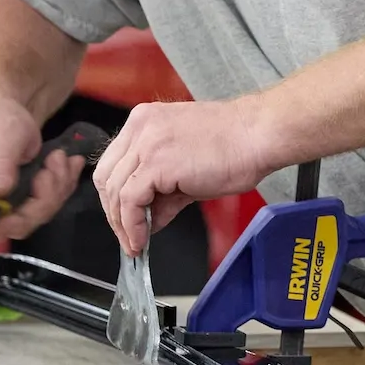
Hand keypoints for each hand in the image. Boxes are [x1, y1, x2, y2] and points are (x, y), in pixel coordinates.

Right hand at [0, 97, 87, 240]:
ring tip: (59, 158)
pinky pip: (40, 207)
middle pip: (8, 224)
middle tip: (54, 165)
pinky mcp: (13, 200)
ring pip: (30, 217)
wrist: (7, 107)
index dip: (3, 221)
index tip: (32, 194)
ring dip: (55, 189)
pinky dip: (59, 187)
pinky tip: (64, 165)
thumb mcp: (3, 131)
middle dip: (42, 199)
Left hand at [94, 98, 274, 255]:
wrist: (258, 136)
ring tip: (136, 243)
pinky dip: (132, 225)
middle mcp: (140, 128)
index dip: (115, 197)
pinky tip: (143, 238)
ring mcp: (146, 143)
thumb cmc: (234, 146)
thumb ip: (164, 191)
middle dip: (113, 213)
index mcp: (144, 121)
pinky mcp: (156, 163)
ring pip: (115, 191)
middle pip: (106, 177)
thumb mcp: (187, 167)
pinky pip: (130, 201)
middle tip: (128, 236)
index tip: (124, 220)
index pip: (114, 163)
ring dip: (122, 224)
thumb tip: (150, 218)